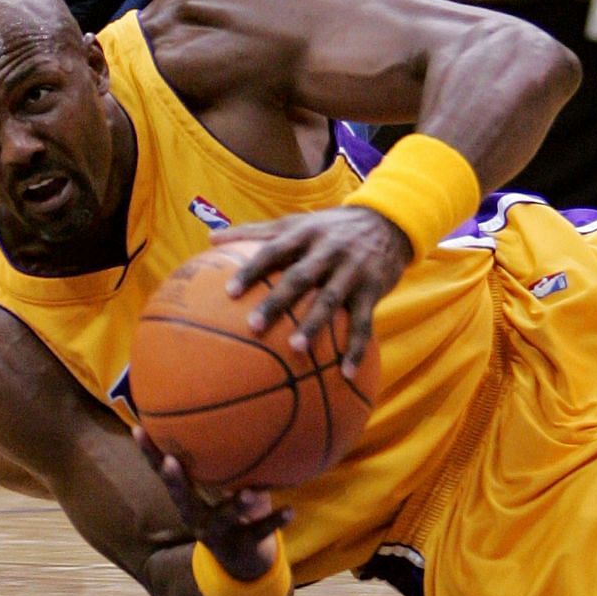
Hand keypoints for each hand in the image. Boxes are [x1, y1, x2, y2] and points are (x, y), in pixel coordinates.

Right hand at [133, 425, 289, 580]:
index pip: (161, 472)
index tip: (138, 428)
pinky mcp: (243, 545)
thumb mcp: (218, 488)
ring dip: (237, 504)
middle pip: (181, 498)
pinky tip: (290, 509)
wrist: (243, 564)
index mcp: (187, 499)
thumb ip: (217, 460)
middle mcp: (196, 517)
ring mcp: (219, 534)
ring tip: (251, 492)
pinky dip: (274, 520)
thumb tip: (224, 407)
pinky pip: (260, 531)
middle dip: (174, 480)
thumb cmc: (228, 511)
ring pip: (225, 517)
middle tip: (170, 461)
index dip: (148, 452)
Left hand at [212, 207, 410, 375]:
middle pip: (300, 277)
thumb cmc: (328, 227)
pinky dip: (357, 349)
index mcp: (304, 234)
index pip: (273, 251)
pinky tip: (347, 373)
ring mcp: (352, 270)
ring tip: (296, 348)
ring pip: (331, 300)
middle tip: (253, 326)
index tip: (229, 292)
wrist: (387, 222)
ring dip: (314, 324)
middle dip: (278, 301)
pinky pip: (365, 322)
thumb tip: (210, 238)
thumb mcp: (294, 222)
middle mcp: (328, 250)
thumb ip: (254, 232)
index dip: (251, 270)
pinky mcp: (373, 290)